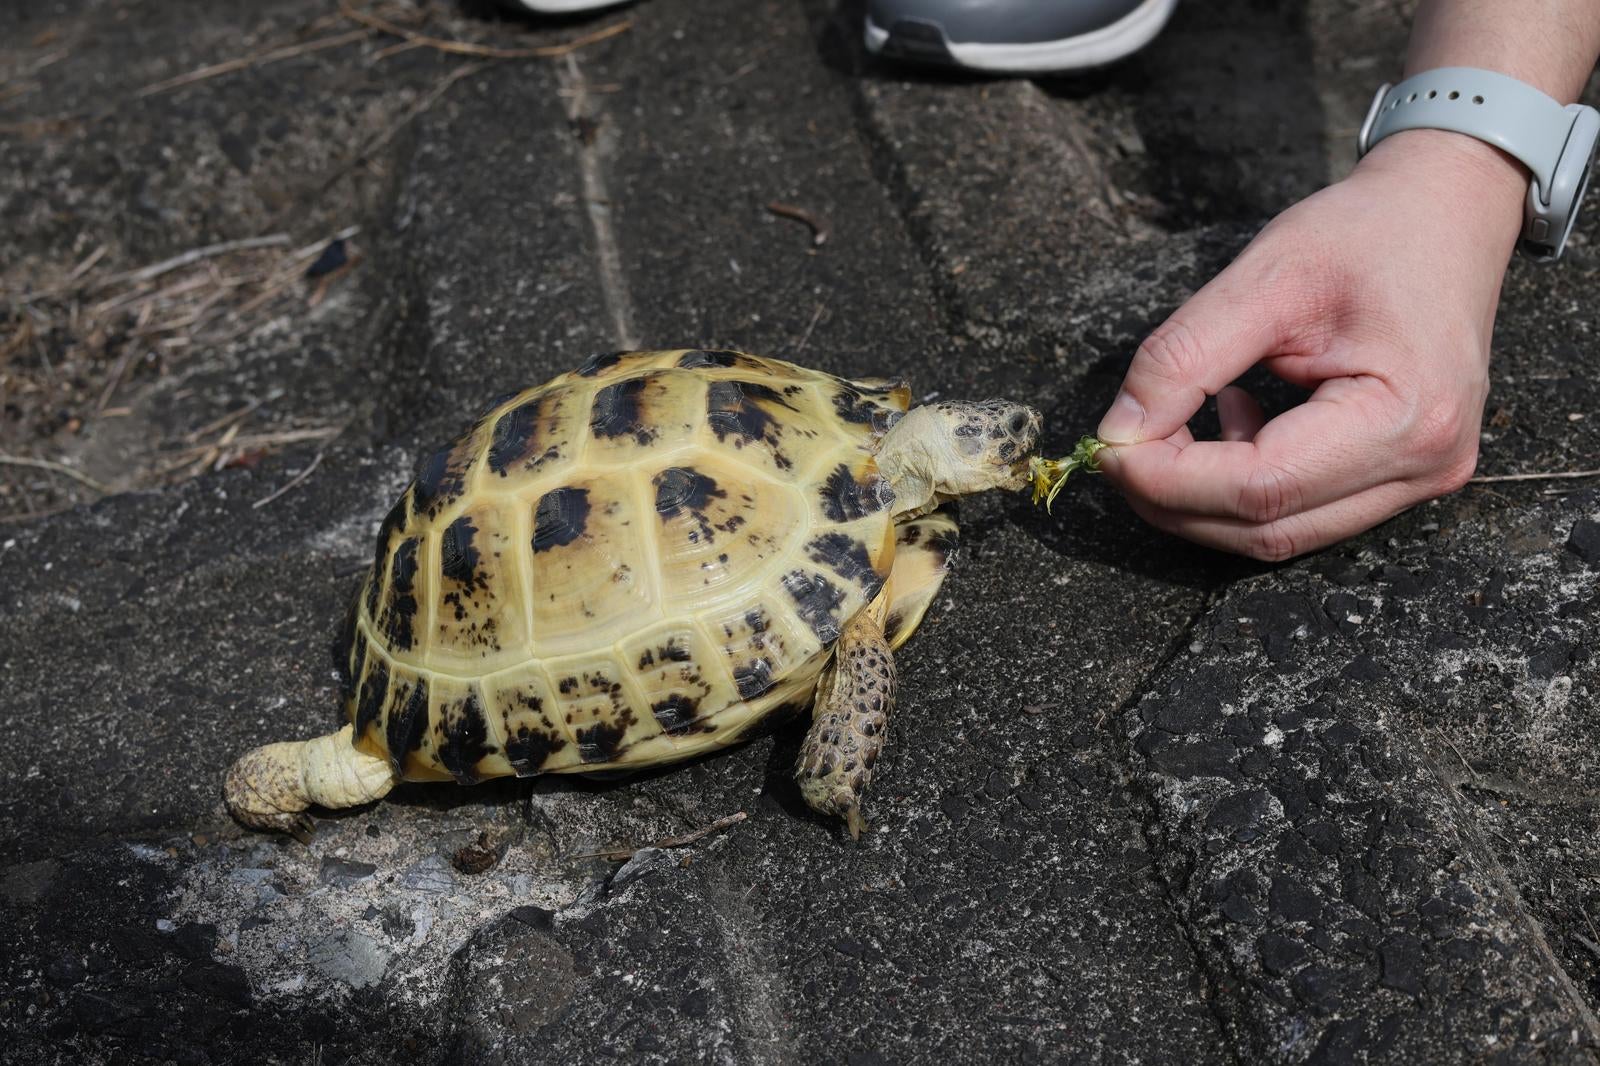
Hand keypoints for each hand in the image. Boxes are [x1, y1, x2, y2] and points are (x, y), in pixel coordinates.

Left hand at [1094, 129, 1526, 560]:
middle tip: (1121, 445)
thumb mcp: (1263, 276)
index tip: (1109, 446)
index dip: (1169, 479)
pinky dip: (1242, 486)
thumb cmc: (1366, 233)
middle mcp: (1425, 466)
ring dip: (1204, 497)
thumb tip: (1118, 433)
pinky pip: (1301, 512)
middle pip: (1266, 527)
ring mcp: (1421, 481)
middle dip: (1174, 498)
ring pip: (1278, 533)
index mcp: (1406, 417)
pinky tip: (1235, 419)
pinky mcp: (1403, 477)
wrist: (1446, 211)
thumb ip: (1183, 358)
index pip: (1259, 488)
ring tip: (1184, 420)